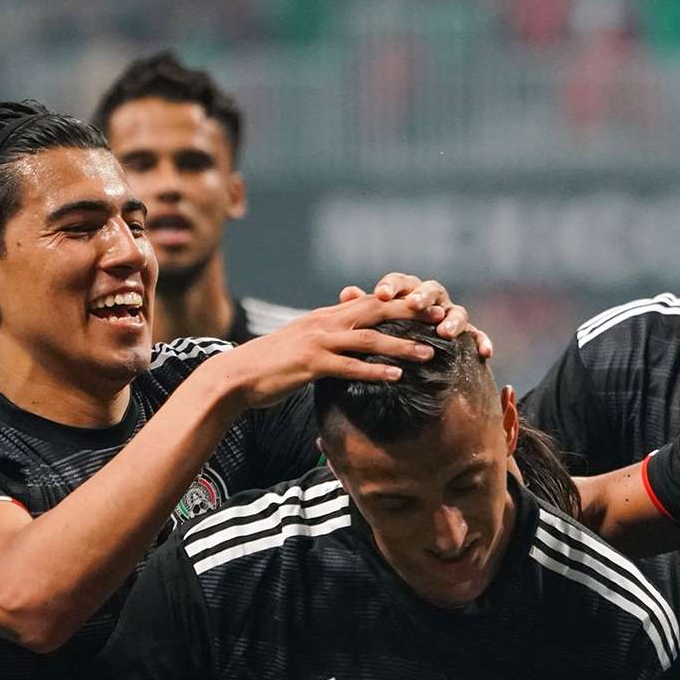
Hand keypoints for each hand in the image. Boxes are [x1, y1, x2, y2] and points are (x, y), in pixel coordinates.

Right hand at [215, 293, 438, 409]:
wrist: (237, 375)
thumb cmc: (272, 364)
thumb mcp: (304, 343)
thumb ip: (328, 336)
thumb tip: (350, 338)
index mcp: (326, 317)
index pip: (370, 303)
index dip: (402, 302)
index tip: (430, 305)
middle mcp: (325, 323)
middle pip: (376, 312)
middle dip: (410, 313)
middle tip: (441, 318)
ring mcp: (318, 342)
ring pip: (368, 339)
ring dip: (401, 346)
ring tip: (429, 353)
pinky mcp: (311, 364)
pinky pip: (349, 367)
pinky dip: (374, 371)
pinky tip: (396, 377)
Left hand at [339, 272, 494, 357]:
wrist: (416, 351)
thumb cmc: (392, 331)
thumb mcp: (376, 321)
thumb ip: (364, 308)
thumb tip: (347, 293)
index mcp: (410, 292)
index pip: (401, 282)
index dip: (391, 286)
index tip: (380, 294)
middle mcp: (434, 300)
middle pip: (432, 290)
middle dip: (423, 296)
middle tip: (413, 304)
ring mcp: (453, 315)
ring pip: (458, 312)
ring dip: (452, 320)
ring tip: (444, 332)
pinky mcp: (469, 334)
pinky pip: (478, 335)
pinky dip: (482, 340)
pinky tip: (484, 352)